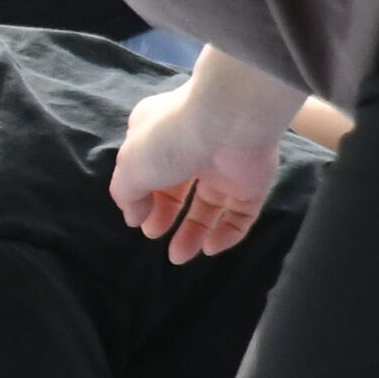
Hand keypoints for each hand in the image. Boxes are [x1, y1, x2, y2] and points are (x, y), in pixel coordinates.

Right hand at [110, 84, 283, 263]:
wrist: (229, 120)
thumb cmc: (171, 138)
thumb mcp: (131, 167)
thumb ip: (126, 194)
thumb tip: (133, 216)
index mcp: (158, 135)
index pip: (148, 168)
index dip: (141, 196)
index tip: (137, 219)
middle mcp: (191, 149)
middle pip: (178, 190)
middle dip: (165, 215)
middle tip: (154, 234)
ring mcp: (224, 167)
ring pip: (208, 206)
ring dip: (193, 232)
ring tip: (178, 256)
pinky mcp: (252, 183)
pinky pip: (240, 214)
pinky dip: (226, 233)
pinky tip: (210, 247)